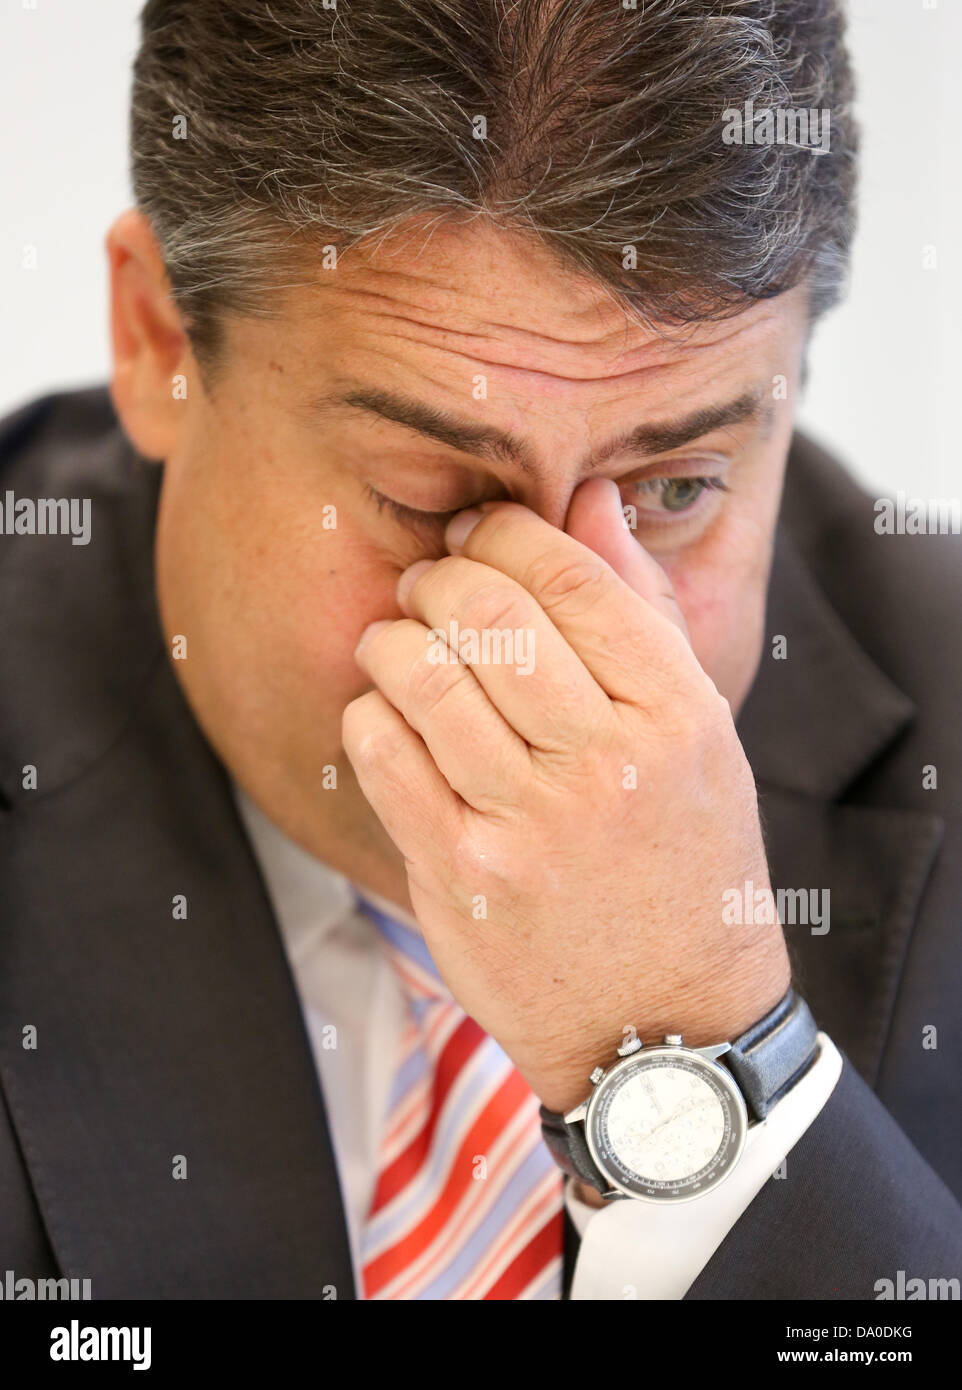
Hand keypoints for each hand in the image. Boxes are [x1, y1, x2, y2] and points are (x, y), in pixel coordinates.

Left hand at [342, 479, 789, 1110]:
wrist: (666, 1019)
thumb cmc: (686, 861)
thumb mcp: (700, 734)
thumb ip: (643, 610)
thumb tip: (589, 499)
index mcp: (676, 714)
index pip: (570, 577)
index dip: (506, 532)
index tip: (480, 532)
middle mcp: (604, 764)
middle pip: (488, 613)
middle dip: (440, 576)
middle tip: (430, 582)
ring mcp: (526, 825)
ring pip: (422, 675)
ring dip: (393, 637)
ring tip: (401, 639)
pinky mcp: (460, 875)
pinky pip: (381, 754)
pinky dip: (369, 713)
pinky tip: (387, 714)